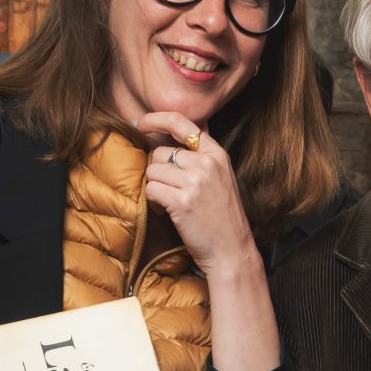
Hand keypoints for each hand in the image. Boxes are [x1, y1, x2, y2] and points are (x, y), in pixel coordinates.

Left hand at [139, 112, 259, 280]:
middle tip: (168, 190)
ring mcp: (195, 182)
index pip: (181, 122)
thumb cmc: (221, 217)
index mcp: (217, 154)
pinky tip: (166, 212)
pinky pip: (150, 190)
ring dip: (155, 188)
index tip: (138, 122)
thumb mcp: (220, 178)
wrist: (232, 251)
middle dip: (157, 171)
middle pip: (160, 151)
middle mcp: (207, 163)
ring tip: (169, 203)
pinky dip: (153, 202)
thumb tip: (169, 134)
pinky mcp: (182, 201)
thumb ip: (200, 156)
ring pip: (152, 171)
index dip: (155, 119)